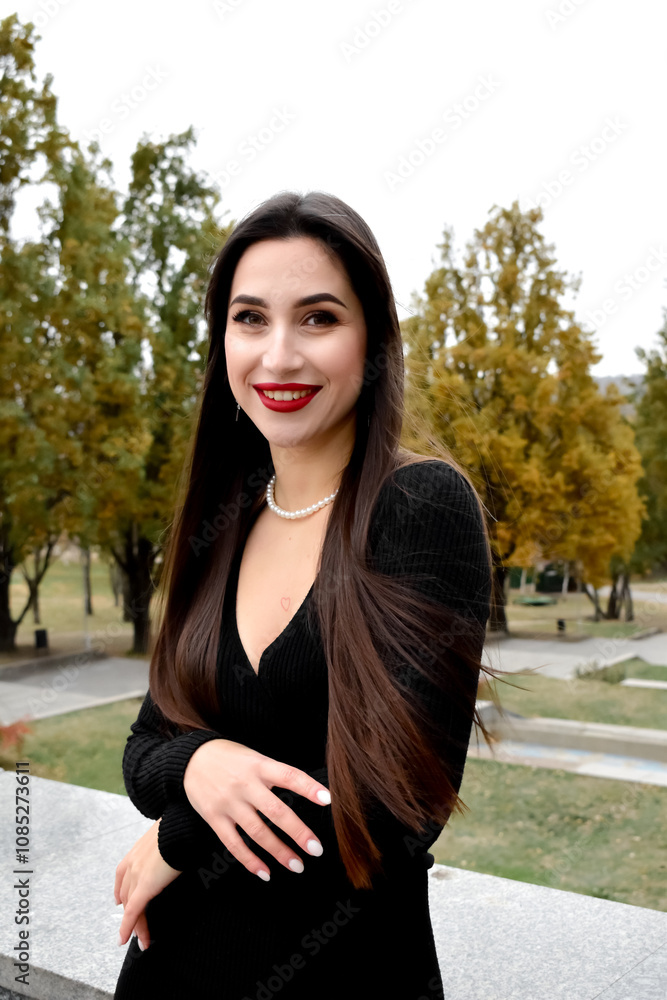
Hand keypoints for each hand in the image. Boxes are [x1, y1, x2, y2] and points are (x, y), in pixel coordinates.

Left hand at [114, 819, 180, 949]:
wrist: (183, 827)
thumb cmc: (183, 829)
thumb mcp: (170, 838)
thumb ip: (166, 848)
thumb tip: (176, 850)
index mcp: (137, 850)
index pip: (124, 876)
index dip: (122, 892)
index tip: (120, 902)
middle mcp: (132, 862)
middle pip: (127, 894)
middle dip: (129, 913)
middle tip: (133, 927)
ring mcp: (136, 874)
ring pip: (130, 906)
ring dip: (134, 925)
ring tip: (140, 939)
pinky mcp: (144, 887)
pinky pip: (133, 912)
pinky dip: (128, 927)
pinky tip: (126, 939)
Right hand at [183, 739, 330, 880]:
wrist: (190, 758)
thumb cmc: (230, 757)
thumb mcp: (254, 757)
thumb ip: (274, 774)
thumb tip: (306, 791)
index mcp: (259, 765)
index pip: (288, 776)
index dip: (308, 787)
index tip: (328, 800)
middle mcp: (245, 784)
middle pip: (276, 811)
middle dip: (298, 832)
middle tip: (317, 849)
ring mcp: (229, 803)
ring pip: (257, 832)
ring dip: (279, 852)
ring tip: (297, 865)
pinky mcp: (214, 818)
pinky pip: (233, 844)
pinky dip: (250, 861)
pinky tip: (265, 872)